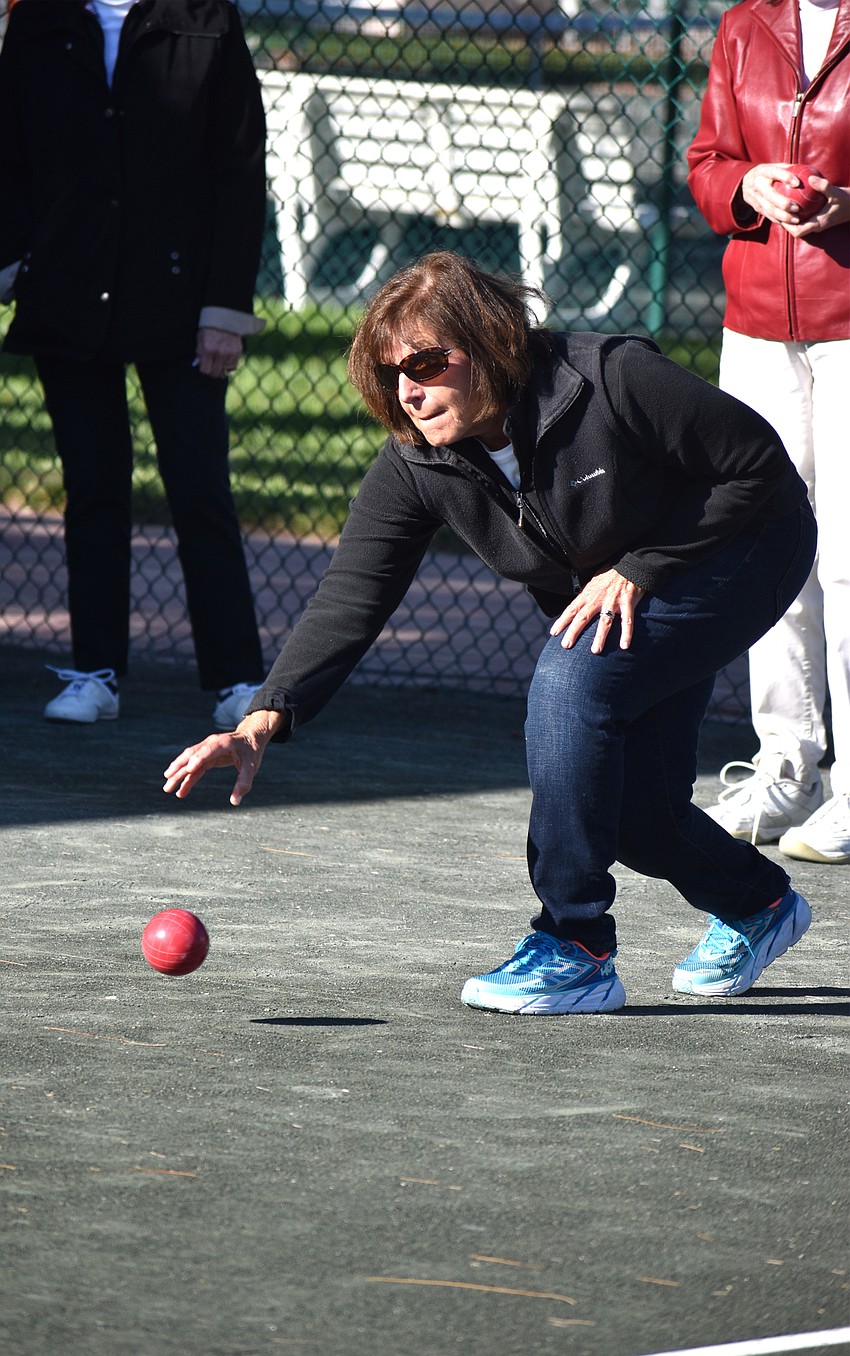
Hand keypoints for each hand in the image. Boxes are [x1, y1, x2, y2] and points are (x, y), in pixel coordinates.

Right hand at [163, 710, 284, 805]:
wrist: (250, 738)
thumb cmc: (251, 751)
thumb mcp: (251, 767)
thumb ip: (243, 783)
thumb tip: (235, 802)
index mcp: (222, 743)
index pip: (207, 751)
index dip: (198, 759)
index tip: (189, 770)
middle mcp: (210, 744)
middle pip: (191, 756)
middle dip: (179, 769)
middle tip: (168, 783)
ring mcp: (206, 749)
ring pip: (188, 761)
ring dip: (178, 774)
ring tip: (168, 788)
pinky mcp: (206, 756)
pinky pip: (194, 768)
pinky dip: (187, 778)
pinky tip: (181, 789)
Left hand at [195, 326, 242, 379]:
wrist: (225, 317)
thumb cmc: (210, 327)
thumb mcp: (200, 337)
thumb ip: (199, 352)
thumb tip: (198, 364)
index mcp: (207, 349)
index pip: (205, 370)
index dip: (204, 369)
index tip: (204, 365)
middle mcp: (219, 353)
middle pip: (214, 373)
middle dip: (212, 371)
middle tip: (211, 366)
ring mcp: (229, 353)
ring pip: (224, 372)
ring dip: (221, 369)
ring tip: (219, 363)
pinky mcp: (237, 352)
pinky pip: (233, 367)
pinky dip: (229, 366)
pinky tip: (225, 361)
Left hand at [549, 570, 645, 654]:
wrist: (629, 563)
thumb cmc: (609, 575)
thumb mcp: (593, 584)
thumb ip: (585, 597)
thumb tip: (575, 609)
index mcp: (588, 594)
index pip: (571, 609)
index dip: (562, 621)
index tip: (554, 633)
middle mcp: (598, 598)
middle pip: (583, 617)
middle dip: (574, 632)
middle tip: (566, 646)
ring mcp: (613, 601)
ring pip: (605, 621)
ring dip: (600, 637)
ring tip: (595, 651)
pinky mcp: (628, 602)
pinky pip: (627, 621)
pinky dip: (626, 634)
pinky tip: (624, 646)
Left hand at [740, 164, 848, 233]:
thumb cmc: (847, 200)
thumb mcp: (836, 192)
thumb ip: (823, 186)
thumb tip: (810, 178)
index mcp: (818, 224)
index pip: (798, 231)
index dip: (787, 226)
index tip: (778, 216)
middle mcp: (815, 227)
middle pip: (794, 230)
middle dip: (784, 223)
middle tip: (774, 210)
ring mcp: (816, 224)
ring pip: (798, 225)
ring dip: (789, 219)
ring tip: (779, 207)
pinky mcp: (817, 220)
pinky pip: (804, 219)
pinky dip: (797, 213)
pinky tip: (792, 201)